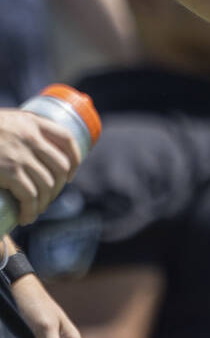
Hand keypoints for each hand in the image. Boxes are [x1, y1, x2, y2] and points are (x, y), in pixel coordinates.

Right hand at [0, 109, 81, 224]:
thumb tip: (29, 153)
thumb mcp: (0, 124)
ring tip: (34, 211)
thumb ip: (14, 133)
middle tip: (46, 198)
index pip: (66, 138)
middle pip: (61, 165)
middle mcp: (30, 135)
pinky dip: (31, 209)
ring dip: (44, 202)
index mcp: (30, 121)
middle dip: (58, 187)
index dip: (74, 158)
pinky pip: (31, 195)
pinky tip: (26, 217)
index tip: (70, 174)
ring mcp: (20, 153)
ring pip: (48, 184)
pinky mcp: (9, 170)